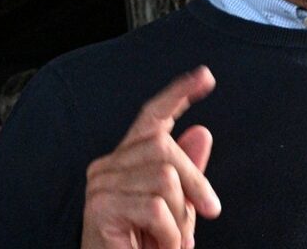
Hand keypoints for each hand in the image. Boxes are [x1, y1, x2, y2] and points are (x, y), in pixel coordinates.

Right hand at [81, 66, 220, 248]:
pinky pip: (154, 207)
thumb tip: (202, 131)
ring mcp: (100, 185)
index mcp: (126, 161)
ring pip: (164, 177)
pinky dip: (169, 234)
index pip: (152, 116)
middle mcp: (107, 166)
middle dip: (195, 183)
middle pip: (165, 147)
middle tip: (206, 215)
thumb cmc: (146, 248)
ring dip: (180, 218)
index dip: (179, 94)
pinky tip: (159, 248)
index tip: (206, 76)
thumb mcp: (177, 210)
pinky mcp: (100, 206)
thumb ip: (187, 175)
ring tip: (171, 242)